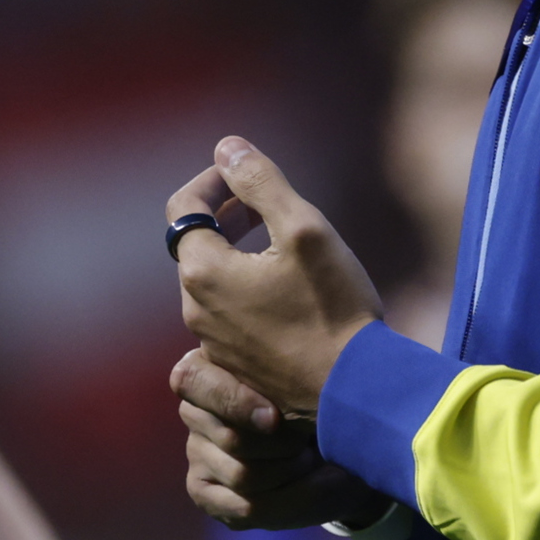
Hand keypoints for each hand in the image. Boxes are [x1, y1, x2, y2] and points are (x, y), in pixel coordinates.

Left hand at [165, 137, 384, 419]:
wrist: (355, 393)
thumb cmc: (333, 308)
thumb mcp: (304, 229)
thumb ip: (261, 182)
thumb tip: (227, 147)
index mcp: (205, 272)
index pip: (184, 207)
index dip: (213, 180)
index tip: (246, 172)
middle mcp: (196, 310)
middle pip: (196, 243)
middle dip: (227, 212)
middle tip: (265, 200)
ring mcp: (214, 343)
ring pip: (215, 279)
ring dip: (239, 249)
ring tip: (283, 239)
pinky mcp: (236, 365)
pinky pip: (230, 312)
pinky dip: (247, 285)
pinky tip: (289, 287)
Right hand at [172, 349, 385, 531]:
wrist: (335, 450)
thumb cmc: (319, 409)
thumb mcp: (307, 390)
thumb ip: (283, 385)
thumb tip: (274, 411)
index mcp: (208, 367)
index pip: (192, 379)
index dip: (233, 401)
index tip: (275, 418)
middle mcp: (194, 409)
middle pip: (230, 437)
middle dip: (284, 446)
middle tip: (309, 440)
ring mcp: (196, 451)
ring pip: (242, 474)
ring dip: (291, 473)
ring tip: (311, 460)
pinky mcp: (202, 490)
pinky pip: (243, 506)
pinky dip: (285, 503)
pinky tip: (303, 488)